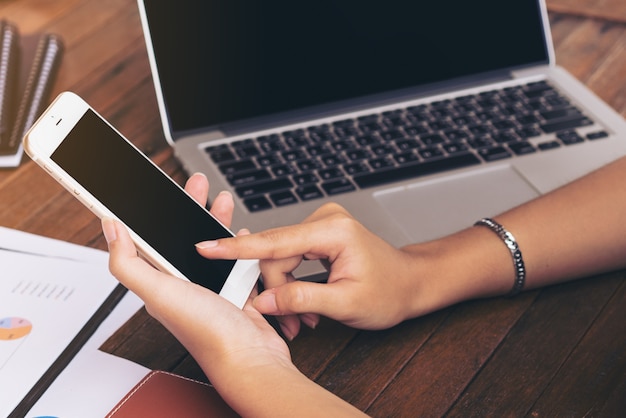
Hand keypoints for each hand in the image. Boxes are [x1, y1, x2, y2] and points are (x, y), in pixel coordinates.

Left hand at [101, 173, 292, 410]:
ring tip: (223, 199)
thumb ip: (129, 262)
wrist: (250, 358)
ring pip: (212, 244)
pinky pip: (237, 260)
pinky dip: (240, 245)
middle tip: (198, 183)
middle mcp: (185, 284)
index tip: (155, 189)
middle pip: (184, 235)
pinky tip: (244, 235)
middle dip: (191, 205)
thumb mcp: (160, 292)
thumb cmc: (208, 333)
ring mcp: (212, 287)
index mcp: (161, 283)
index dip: (153, 211)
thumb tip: (109, 229)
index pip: (151, 239)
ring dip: (217, 220)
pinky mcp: (236, 291)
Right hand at [196, 202, 424, 338]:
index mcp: (332, 231)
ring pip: (280, 259)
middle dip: (278, 290)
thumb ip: (302, 299)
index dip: (237, 248)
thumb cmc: (389, 291)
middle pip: (275, 255)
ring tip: (306, 319)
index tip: (206, 247)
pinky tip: (306, 303)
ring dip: (286, 291)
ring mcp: (320, 226)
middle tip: (294, 324)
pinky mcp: (318, 235)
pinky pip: (290, 258)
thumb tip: (264, 300)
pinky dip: (293, 283)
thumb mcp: (346, 303)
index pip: (274, 240)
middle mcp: (324, 221)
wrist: (409, 283)